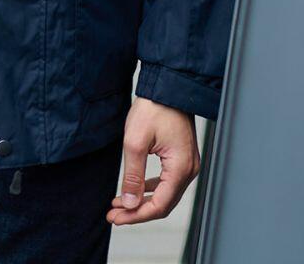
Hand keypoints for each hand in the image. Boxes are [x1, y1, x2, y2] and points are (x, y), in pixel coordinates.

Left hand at [107, 96, 200, 223]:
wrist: (167, 86)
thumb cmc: (154, 108)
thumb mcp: (135, 141)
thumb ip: (132, 175)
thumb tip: (129, 203)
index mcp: (180, 168)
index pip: (159, 205)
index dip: (136, 216)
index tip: (116, 218)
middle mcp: (189, 170)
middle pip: (163, 204)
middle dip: (137, 211)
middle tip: (114, 215)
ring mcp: (188, 164)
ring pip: (165, 194)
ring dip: (142, 201)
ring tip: (119, 205)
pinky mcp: (182, 158)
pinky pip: (167, 182)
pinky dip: (150, 188)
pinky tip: (135, 189)